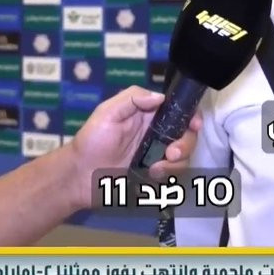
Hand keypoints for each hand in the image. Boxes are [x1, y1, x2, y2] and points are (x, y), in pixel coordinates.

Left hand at [67, 86, 201, 208]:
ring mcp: (156, 154)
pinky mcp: (153, 174)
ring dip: (177, 162)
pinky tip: (151, 175)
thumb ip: (132, 99)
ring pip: (183, 156)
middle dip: (186, 143)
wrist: (79, 177)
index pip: (177, 110)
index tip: (194, 124)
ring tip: (156, 168)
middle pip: (186, 134)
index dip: (191, 115)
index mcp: (147, 114)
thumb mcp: (107, 113)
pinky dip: (168, 175)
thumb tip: (161, 97)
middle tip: (171, 153)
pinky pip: (173, 174)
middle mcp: (156, 133)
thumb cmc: (91, 141)